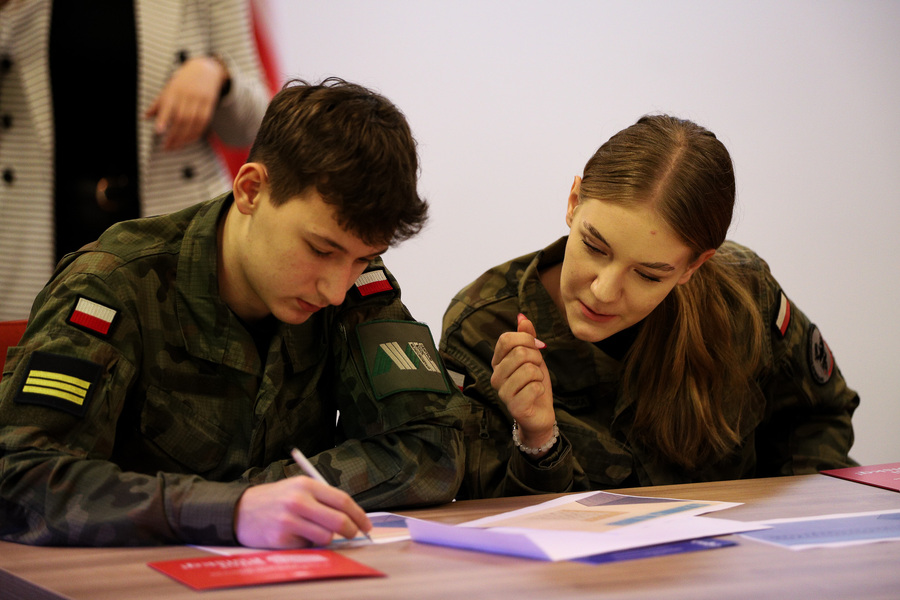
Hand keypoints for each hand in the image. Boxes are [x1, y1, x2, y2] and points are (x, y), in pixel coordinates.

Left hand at [145, 56, 227, 149]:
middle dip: (173, 135)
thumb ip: (158, 103)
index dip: (163, 119)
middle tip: (166, 147)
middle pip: (181, 119)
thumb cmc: (184, 81)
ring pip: (193, 123)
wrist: (206, 69)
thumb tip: (145, 116)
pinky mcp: (209, 105)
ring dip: (184, 138)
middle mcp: (187, 95)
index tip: (158, 131)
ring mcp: (199, 100)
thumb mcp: (168, 88)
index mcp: (174, 90)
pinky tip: (188, 141)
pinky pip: (203, 123)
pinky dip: (195, 134)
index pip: (168, 107)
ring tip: (175, 147)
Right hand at [234, 476, 371, 548]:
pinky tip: (295, 535)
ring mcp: (289, 520)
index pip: (342, 500)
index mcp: (306, 485)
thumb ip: (322, 499)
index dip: (359, 514)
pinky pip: (307, 546)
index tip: (366, 525)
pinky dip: (307, 544)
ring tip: (314, 532)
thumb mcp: (297, 488)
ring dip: (326, 538)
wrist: (240, 510)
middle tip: (353, 534)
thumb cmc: (274, 499)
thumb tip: (351, 515)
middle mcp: (298, 501)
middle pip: (338, 520)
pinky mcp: (281, 538)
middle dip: (351, 530)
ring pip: (325, 536)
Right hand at [490, 313, 555, 451]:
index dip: (527, 339)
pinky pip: (534, 387)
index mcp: (497, 362)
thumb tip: (521, 316)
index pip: (506, 339)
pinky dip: (541, 389)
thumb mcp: (533, 357)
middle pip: (520, 352)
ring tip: (535, 383)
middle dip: (537, 359)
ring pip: (529, 369)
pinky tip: (536, 395)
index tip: (537, 347)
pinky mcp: (514, 407)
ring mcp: (502, 393)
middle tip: (536, 371)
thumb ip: (527, 337)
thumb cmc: (534, 384)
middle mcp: (495, 376)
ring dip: (539, 375)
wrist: (539, 414)